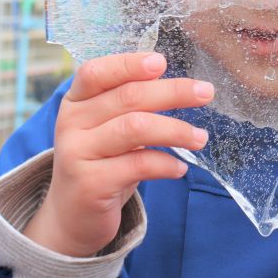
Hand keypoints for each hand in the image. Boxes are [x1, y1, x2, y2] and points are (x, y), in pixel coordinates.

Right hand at [23, 52, 213, 256]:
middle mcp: (71, 123)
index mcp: (75, 101)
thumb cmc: (100, 162)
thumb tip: (181, 85)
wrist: (71, 216)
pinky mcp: (90, 184)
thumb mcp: (106, 128)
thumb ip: (128, 105)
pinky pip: (138, 165)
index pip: (96, 72)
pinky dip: (166, 164)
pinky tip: (180, 168)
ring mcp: (77, 153)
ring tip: (200, 138)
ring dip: (176, 130)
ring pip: (135, 128)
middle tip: (206, 92)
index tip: (161, 62)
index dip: (129, 64)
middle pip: (127, 97)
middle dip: (172, 92)